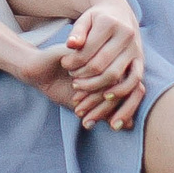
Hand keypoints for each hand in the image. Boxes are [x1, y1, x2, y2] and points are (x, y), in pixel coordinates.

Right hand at [15, 45, 137, 131]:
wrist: (41, 70)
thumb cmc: (64, 87)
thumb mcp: (87, 105)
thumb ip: (108, 112)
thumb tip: (130, 125)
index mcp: (117, 74)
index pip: (132, 93)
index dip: (123, 112)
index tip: (110, 126)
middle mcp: (112, 61)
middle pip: (121, 87)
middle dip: (103, 108)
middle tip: (87, 118)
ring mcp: (99, 52)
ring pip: (108, 78)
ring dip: (92, 97)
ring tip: (78, 107)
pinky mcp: (86, 46)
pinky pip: (92, 67)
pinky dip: (84, 84)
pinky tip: (75, 89)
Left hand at [61, 0, 143, 128]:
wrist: (120, 12)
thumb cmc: (97, 18)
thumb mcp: (85, 20)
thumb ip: (77, 32)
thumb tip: (70, 45)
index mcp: (109, 23)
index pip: (87, 49)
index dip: (72, 61)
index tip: (64, 64)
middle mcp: (126, 35)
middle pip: (99, 64)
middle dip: (82, 75)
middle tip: (72, 77)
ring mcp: (135, 48)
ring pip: (114, 74)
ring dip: (94, 85)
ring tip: (80, 86)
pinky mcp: (141, 59)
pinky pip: (134, 79)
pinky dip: (120, 90)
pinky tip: (105, 95)